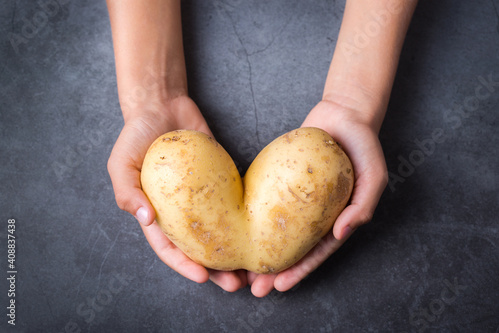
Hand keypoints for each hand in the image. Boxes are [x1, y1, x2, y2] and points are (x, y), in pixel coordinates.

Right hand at [107, 96, 247, 291]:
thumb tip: (145, 218)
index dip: (185, 266)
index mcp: (156, 213)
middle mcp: (181, 211)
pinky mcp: (220, 180)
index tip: (203, 277)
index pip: (170, 248)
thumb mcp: (121, 162)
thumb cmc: (135, 135)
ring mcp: (202, 197)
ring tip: (252, 268)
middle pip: (200, 247)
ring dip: (235, 251)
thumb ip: (126, 191)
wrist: (161, 106)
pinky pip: (233, 204)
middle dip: (217, 269)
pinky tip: (259, 232)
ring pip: (220, 231)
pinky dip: (243, 221)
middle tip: (236, 284)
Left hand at [247, 100, 387, 296]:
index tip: (280, 286)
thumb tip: (341, 233)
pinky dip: (254, 218)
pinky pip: (267, 203)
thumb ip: (363, 205)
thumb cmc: (364, 144)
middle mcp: (316, 213)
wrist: (344, 113)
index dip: (300, 271)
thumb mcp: (374, 174)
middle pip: (293, 247)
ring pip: (277, 230)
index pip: (317, 251)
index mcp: (337, 218)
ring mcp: (298, 199)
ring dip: (260, 250)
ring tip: (242, 268)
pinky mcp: (282, 182)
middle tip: (253, 287)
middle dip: (274, 269)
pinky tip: (238, 229)